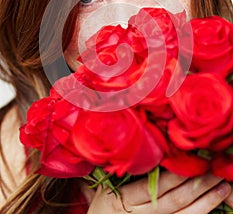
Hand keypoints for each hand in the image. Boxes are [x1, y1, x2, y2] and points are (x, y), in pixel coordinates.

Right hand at [85, 171, 230, 213]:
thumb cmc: (104, 205)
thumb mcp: (106, 186)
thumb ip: (127, 171)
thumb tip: (151, 149)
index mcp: (125, 199)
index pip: (155, 186)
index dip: (176, 175)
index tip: (193, 161)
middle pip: (174, 199)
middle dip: (197, 184)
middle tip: (215, 170)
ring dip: (206, 201)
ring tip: (222, 187)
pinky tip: (212, 205)